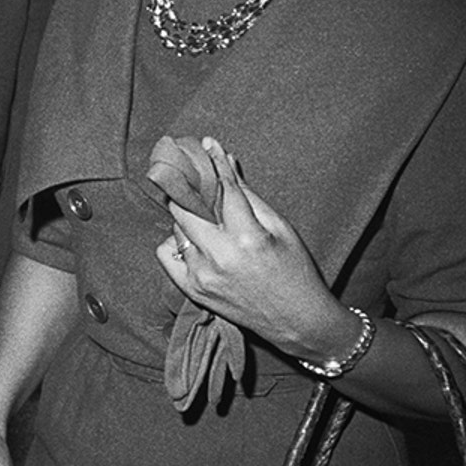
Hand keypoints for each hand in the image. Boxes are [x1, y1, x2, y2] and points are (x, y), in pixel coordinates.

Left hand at [156, 137, 345, 355]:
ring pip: (176, 228)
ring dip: (187, 218)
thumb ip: (248, 195)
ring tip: (207, 219)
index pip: (221, 190)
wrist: (299, 321)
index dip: (213, 164)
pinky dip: (176, 243)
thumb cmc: (297, 271)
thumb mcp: (281, 228)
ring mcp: (201, 275)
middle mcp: (219, 257)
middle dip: (187, 187)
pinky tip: (196, 242)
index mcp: (247, 238)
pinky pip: (166, 254)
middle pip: (184, 206)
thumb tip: (226, 162)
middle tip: (192, 176)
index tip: (206, 144)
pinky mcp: (191, 290)